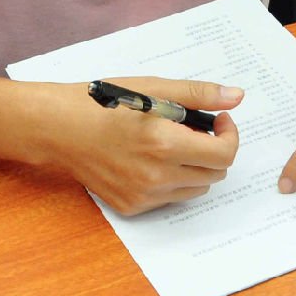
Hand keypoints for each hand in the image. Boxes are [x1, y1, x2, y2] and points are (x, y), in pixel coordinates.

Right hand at [50, 77, 241, 216]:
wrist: (61, 128)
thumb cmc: (104, 103)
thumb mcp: (153, 88)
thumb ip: (198, 94)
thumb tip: (235, 96)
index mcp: (165, 143)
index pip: (223, 154)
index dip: (229, 135)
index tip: (220, 121)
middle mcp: (156, 176)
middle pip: (214, 174)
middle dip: (214, 150)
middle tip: (198, 130)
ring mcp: (143, 195)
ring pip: (195, 189)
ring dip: (196, 167)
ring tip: (174, 144)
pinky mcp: (132, 206)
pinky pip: (169, 198)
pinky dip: (172, 180)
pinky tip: (153, 159)